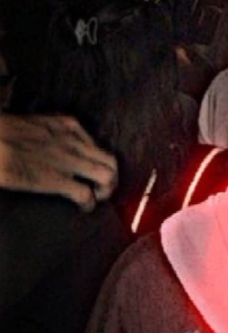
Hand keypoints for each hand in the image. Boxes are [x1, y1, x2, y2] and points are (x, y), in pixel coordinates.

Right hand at [0, 114, 118, 210]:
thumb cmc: (5, 132)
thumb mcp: (36, 124)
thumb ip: (50, 134)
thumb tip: (49, 149)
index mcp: (68, 124)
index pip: (96, 143)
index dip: (97, 159)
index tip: (91, 168)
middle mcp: (75, 140)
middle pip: (110, 160)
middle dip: (112, 177)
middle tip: (103, 188)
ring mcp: (69, 160)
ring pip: (107, 176)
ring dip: (106, 190)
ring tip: (98, 198)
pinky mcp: (58, 179)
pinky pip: (86, 194)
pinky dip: (88, 204)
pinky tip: (83, 208)